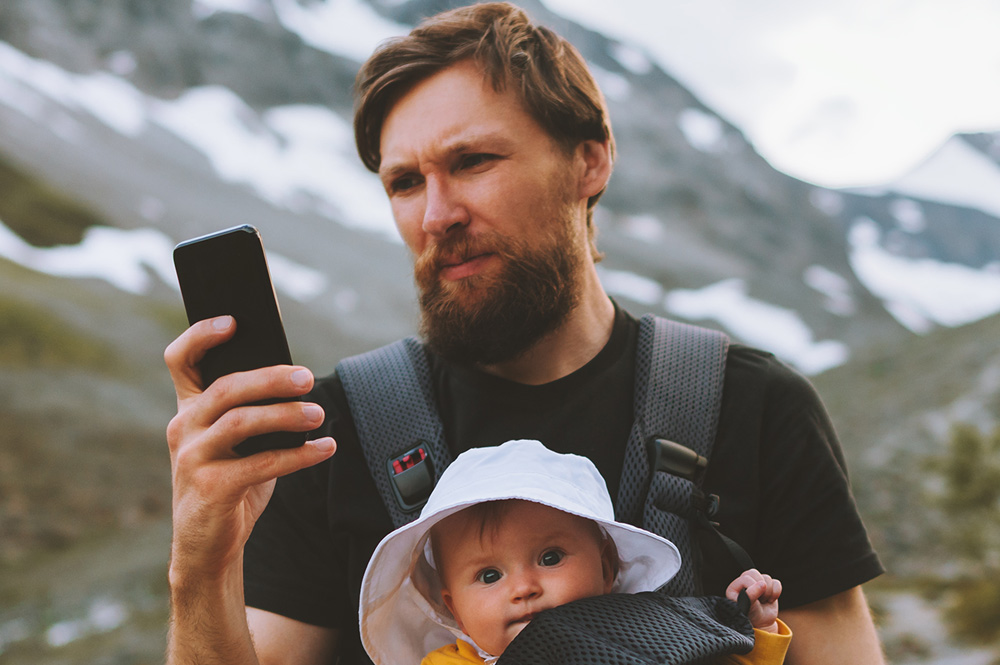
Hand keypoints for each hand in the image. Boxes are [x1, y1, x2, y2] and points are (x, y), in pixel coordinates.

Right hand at [164, 315, 336, 584]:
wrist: (208, 546)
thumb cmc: (231, 483)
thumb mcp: (237, 444)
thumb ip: (252, 412)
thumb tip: (297, 380)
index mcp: (189, 410)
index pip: (181, 361)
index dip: (201, 335)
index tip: (234, 321)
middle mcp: (183, 428)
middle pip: (225, 388)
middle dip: (269, 378)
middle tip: (307, 378)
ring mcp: (192, 459)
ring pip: (241, 422)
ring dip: (286, 415)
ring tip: (318, 414)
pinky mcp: (210, 489)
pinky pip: (261, 464)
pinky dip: (299, 455)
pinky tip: (326, 448)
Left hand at [727, 569, 781, 632]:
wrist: (761, 624)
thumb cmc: (750, 616)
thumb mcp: (747, 606)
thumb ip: (751, 595)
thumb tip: (762, 584)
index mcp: (735, 586)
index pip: (746, 577)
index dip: (753, 587)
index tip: (755, 599)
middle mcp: (745, 582)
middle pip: (754, 573)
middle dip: (761, 588)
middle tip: (760, 600)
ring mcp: (758, 583)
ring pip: (767, 577)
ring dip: (768, 592)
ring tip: (764, 601)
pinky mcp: (769, 587)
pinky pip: (776, 582)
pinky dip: (776, 592)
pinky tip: (770, 600)